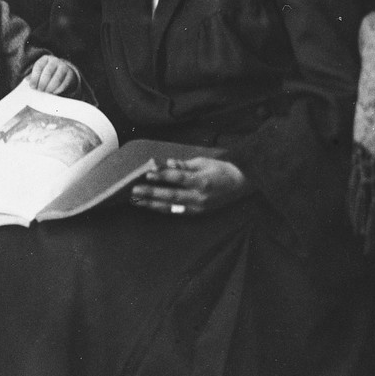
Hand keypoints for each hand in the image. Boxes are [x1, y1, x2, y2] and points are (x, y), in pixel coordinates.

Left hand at [28, 56, 78, 94]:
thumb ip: (32, 77)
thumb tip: (27, 81)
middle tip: (40, 90)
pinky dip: (58, 89)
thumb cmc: (46, 73)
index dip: (34, 78)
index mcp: (45, 59)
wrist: (62, 71)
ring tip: (46, 92)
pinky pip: (64, 83)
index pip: (39, 67)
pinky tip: (53, 92)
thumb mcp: (39, 72)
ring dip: (50, 87)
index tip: (32, 87)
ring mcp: (63, 67)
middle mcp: (55, 61)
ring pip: (57, 79)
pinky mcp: (70, 74)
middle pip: (48, 73)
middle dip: (43, 83)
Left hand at [130, 157, 246, 215]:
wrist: (240, 184)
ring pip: (171, 207)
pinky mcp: (197, 213)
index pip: (178, 178)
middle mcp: (200, 197)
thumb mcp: (204, 162)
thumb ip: (184, 165)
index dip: (162, 176)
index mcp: (202, 181)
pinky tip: (150, 206)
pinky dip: (162, 209)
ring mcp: (198, 207)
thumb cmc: (221, 169)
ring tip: (136, 201)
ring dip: (152, 204)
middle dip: (151, 193)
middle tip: (134, 191)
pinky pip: (176, 212)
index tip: (147, 174)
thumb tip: (167, 164)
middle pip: (171, 195)